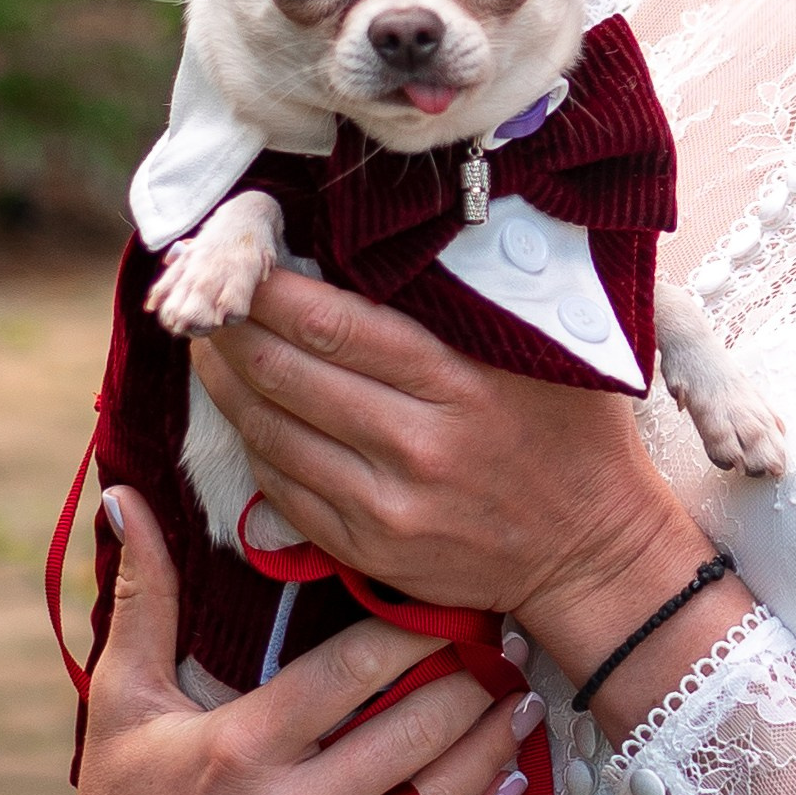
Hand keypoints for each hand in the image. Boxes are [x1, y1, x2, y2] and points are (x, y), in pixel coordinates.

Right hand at [48, 491, 539, 794]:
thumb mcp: (122, 698)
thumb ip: (145, 596)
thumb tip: (124, 494)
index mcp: (238, 748)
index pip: (352, 672)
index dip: (417, 632)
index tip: (459, 602)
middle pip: (412, 733)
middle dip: (472, 684)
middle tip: (511, 646)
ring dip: (492, 748)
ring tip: (527, 703)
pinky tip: (508, 780)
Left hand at [190, 267, 691, 626]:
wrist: (594, 554)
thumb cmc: (575, 437)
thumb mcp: (550, 354)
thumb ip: (477, 305)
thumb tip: (393, 241)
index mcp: (461, 384)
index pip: (335, 325)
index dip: (270, 288)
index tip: (238, 256)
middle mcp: (417, 446)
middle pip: (287, 374)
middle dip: (230, 327)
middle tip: (201, 294)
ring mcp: (386, 506)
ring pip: (271, 432)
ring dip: (225, 384)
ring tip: (207, 346)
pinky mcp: (368, 550)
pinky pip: (282, 489)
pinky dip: (254, 441)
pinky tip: (244, 410)